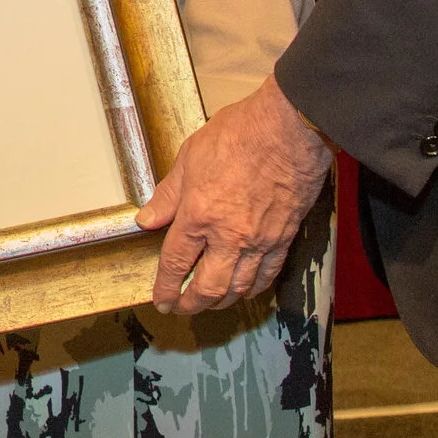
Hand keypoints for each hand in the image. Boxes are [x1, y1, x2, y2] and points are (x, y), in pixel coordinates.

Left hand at [135, 76, 331, 312]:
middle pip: (207, 287)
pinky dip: (254, 288)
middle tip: (181, 308)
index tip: (160, 299)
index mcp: (199, 214)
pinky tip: (246, 289)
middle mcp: (228, 235)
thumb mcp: (190, 156)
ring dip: (221, 301)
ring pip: (238, 287)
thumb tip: (147, 219)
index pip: (175, 262)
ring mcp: (258, 240)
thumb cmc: (240, 134)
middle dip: (190, 304)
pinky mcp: (283, 237)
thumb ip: (168, 194)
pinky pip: (267, 274)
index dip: (165, 287)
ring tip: (210, 303)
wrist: (289, 129)